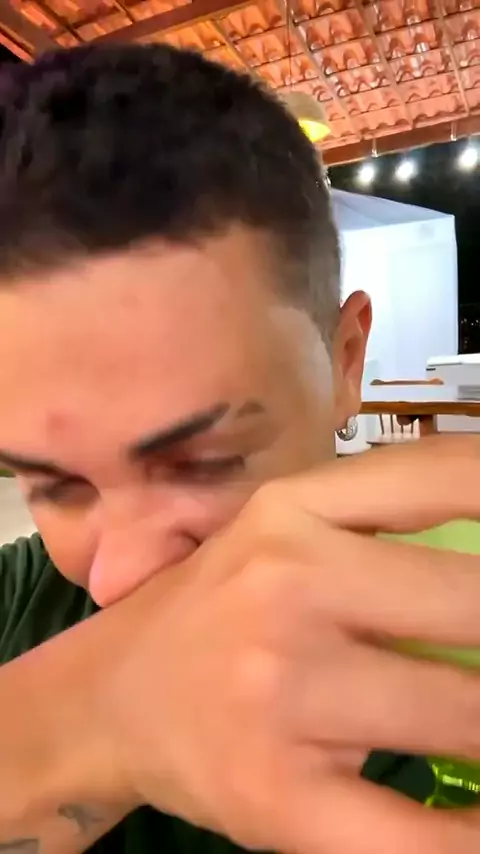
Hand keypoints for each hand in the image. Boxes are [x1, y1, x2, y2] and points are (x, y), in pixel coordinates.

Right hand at [103, 436, 479, 853]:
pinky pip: (417, 835)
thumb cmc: (216, 604)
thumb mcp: (282, 530)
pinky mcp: (278, 796)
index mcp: (294, 511)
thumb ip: (384, 514)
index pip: (446, 477)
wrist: (113, 696)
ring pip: (465, 717)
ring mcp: (281, 692)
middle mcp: (287, 585)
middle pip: (475, 601)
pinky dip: (473, 831)